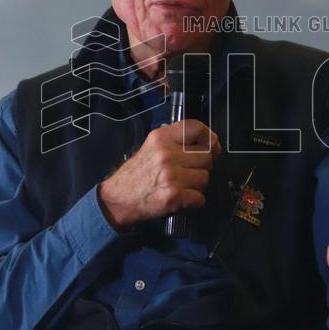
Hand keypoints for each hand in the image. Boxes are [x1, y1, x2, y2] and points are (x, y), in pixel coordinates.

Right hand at [99, 119, 220, 228]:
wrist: (117, 199)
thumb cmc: (137, 175)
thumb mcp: (152, 147)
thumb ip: (176, 142)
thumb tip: (210, 144)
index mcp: (161, 138)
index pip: (196, 128)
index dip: (209, 137)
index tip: (211, 147)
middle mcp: (166, 154)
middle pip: (206, 157)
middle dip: (201, 167)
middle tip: (187, 174)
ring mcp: (171, 175)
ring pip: (205, 178)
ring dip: (197, 186)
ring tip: (181, 187)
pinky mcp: (174, 196)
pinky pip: (200, 198)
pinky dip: (194, 202)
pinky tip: (181, 199)